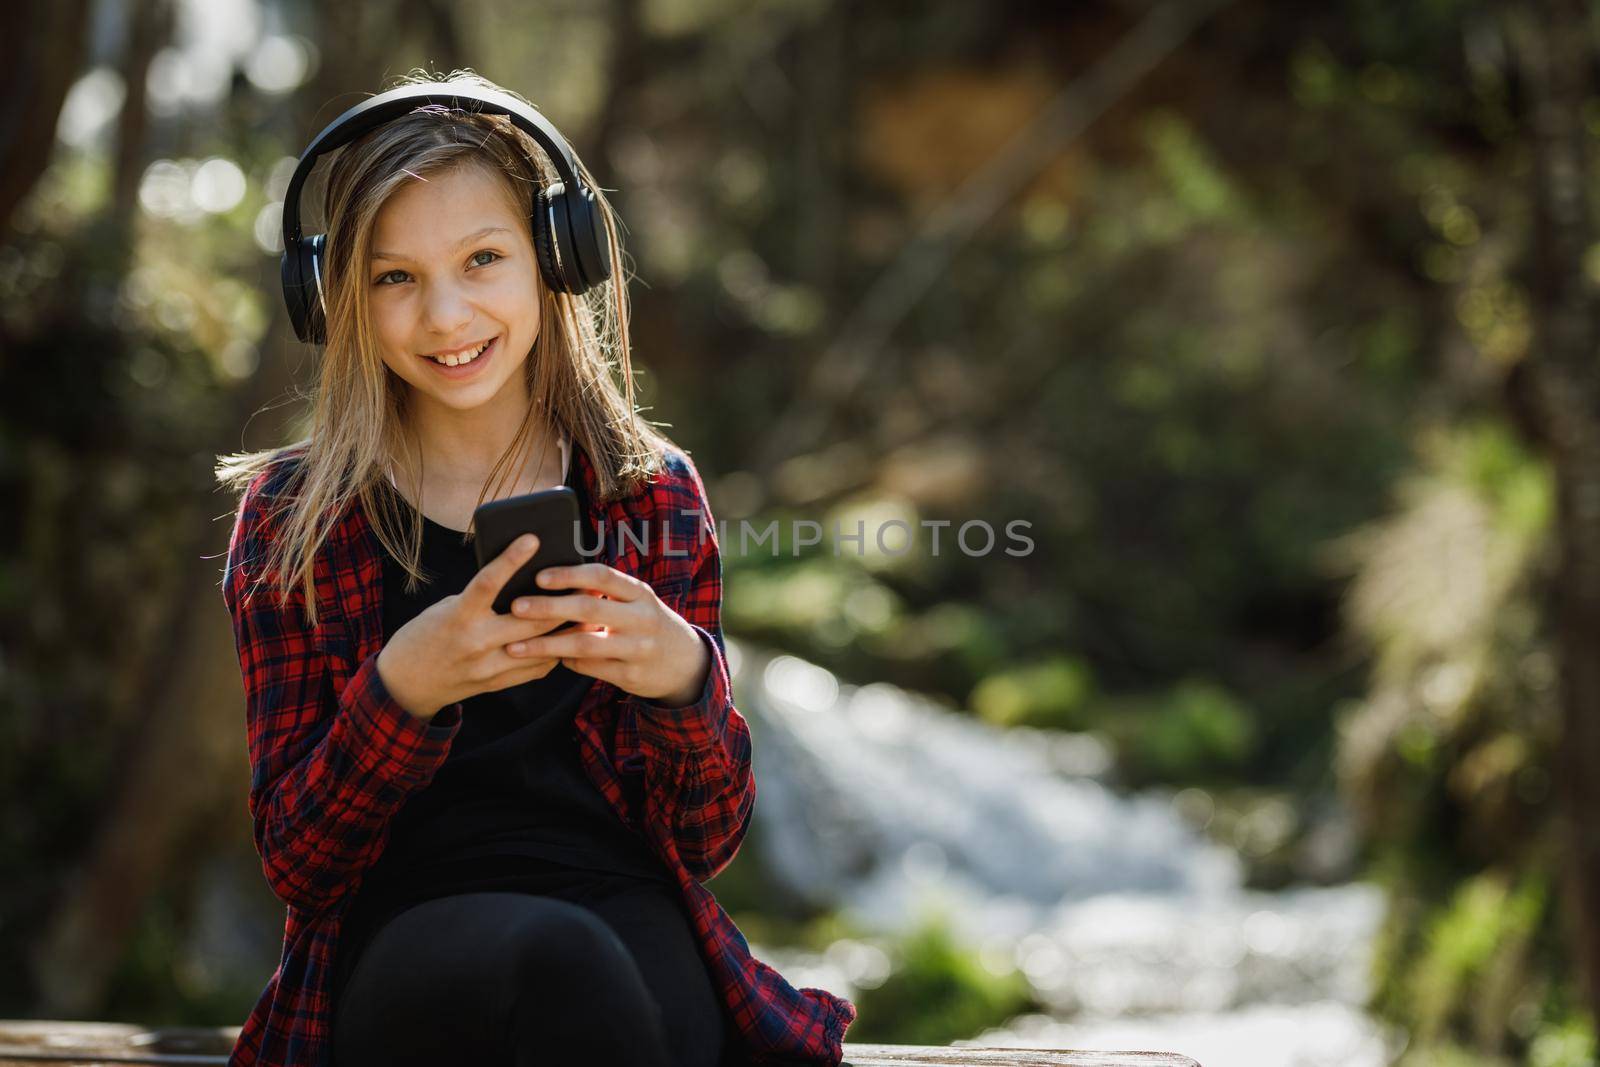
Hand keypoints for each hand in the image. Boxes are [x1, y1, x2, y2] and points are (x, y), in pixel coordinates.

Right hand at [376, 534, 587, 719]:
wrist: (407, 682)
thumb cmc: (427, 634)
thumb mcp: (448, 608)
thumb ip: (482, 599)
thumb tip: (522, 581)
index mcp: (459, 616)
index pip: (488, 582)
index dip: (511, 559)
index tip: (533, 539)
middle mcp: (475, 642)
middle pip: (530, 620)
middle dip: (561, 603)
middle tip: (586, 586)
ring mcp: (488, 666)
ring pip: (541, 647)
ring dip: (567, 631)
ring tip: (589, 614)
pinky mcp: (497, 684)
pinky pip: (536, 668)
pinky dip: (553, 652)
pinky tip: (568, 640)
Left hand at [501, 562, 710, 707]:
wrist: (684, 662)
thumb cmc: (647, 623)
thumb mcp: (637, 601)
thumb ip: (605, 592)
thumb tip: (555, 579)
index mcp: (640, 593)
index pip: (602, 576)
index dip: (569, 574)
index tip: (538, 576)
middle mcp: (642, 618)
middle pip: (589, 608)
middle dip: (549, 607)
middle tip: (516, 606)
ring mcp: (638, 649)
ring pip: (584, 644)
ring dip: (546, 644)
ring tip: (515, 645)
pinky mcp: (630, 675)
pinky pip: (589, 667)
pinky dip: (565, 661)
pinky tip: (548, 657)